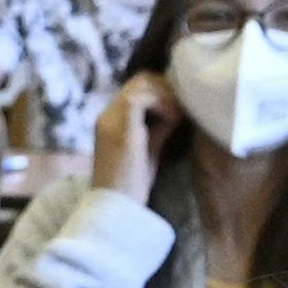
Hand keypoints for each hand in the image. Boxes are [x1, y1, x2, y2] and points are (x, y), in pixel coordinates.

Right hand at [94, 71, 174, 201]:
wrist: (115, 208)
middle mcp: (106, 116)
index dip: (162, 90)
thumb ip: (157, 128)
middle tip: (181, 109)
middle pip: (140, 78)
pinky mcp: (120, 128)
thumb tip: (176, 110)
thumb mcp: (148, 151)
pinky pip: (141, 98)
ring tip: (176, 117)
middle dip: (166, 88)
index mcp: (110, 121)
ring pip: (142, 83)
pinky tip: (172, 121)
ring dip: (166, 95)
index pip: (137, 87)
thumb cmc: (132, 186)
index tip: (178, 108)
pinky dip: (162, 105)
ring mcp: (111, 120)